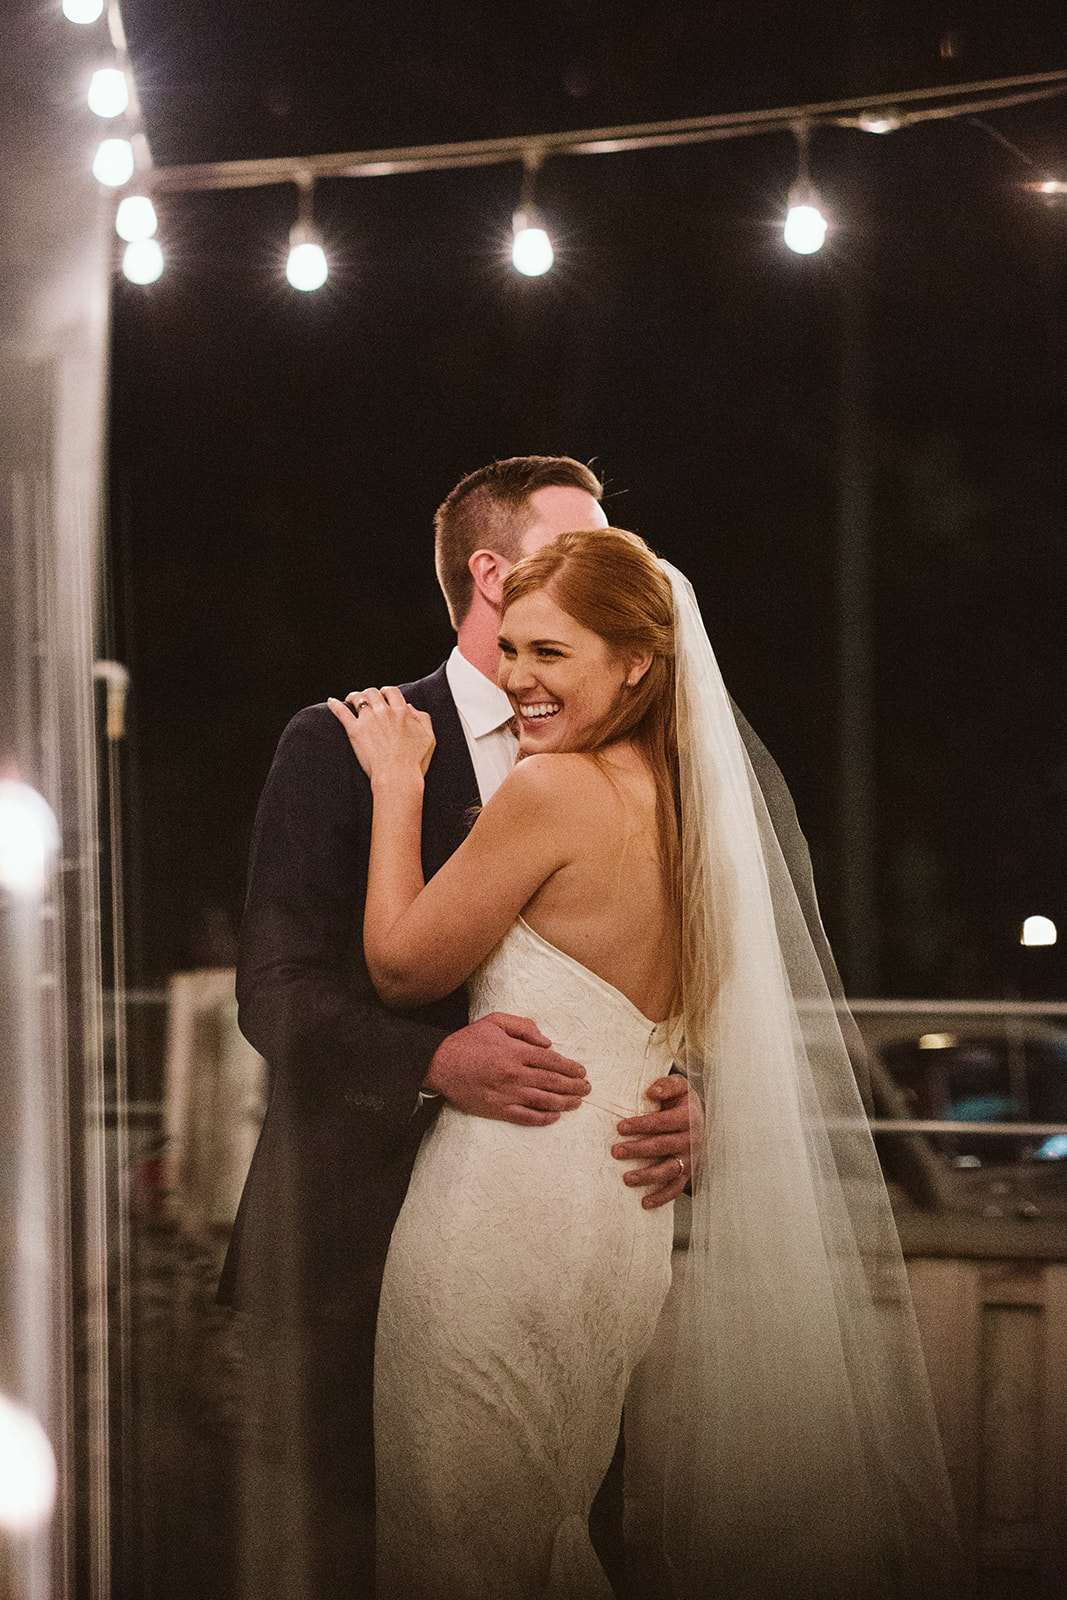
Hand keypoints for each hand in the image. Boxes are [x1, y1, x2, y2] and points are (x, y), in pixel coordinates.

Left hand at [327, 686, 434, 778]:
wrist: (397, 776)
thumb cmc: (414, 761)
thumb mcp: (429, 738)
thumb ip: (423, 719)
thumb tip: (410, 707)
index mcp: (402, 712)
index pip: (392, 692)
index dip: (386, 692)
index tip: (383, 696)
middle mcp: (385, 712)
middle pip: (373, 692)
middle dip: (369, 694)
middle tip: (366, 699)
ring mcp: (368, 720)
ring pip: (358, 698)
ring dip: (354, 697)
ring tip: (350, 700)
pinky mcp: (355, 731)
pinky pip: (342, 712)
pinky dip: (335, 705)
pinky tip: (331, 702)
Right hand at [425, 1013, 591, 1127]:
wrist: (439, 1064)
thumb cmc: (467, 1041)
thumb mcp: (495, 1022)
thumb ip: (523, 1027)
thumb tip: (547, 1042)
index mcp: (516, 1052)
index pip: (552, 1061)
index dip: (570, 1067)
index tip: (582, 1071)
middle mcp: (515, 1075)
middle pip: (552, 1082)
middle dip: (573, 1086)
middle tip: (587, 1089)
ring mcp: (506, 1094)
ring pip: (543, 1101)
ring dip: (564, 1103)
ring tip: (578, 1103)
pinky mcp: (497, 1110)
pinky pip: (525, 1117)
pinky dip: (542, 1119)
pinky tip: (555, 1117)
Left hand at [612, 1076, 702, 1208]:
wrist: (701, 1120)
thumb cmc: (682, 1102)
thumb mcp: (680, 1086)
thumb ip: (667, 1085)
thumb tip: (652, 1092)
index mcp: (688, 1117)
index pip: (663, 1122)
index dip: (642, 1125)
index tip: (620, 1127)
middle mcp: (692, 1139)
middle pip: (663, 1146)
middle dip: (638, 1150)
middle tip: (615, 1151)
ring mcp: (690, 1159)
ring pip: (669, 1170)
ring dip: (648, 1176)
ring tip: (627, 1179)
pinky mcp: (688, 1173)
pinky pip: (675, 1188)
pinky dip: (661, 1197)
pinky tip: (644, 1203)